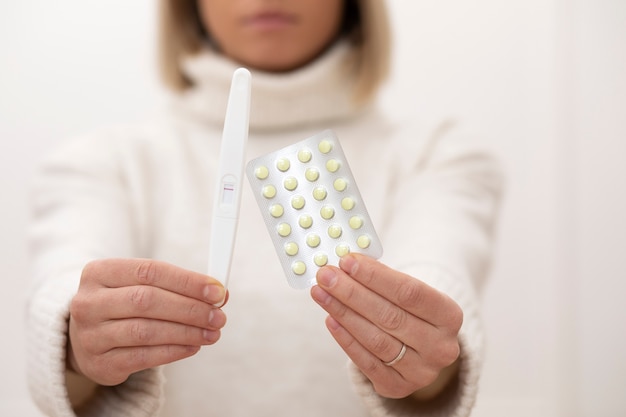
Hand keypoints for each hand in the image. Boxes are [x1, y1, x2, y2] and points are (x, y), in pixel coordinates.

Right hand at [67, 259, 227, 385]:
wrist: (85, 340)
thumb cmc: (122, 305)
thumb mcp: (140, 286)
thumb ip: (176, 286)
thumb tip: (219, 293)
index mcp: (99, 272)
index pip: (150, 271)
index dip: (187, 281)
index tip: (217, 291)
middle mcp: (88, 302)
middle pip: (147, 301)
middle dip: (189, 309)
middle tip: (218, 316)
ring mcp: (90, 335)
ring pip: (146, 331)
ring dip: (186, 332)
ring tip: (212, 333)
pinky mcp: (99, 363)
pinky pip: (143, 357)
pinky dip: (173, 351)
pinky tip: (193, 346)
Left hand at [310, 254, 462, 398]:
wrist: (422, 351)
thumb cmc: (410, 312)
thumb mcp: (409, 292)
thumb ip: (382, 279)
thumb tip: (346, 264)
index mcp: (450, 316)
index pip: (410, 292)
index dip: (376, 276)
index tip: (347, 261)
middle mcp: (441, 347)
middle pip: (390, 316)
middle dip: (352, 293)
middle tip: (326, 276)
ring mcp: (421, 372)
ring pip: (376, 339)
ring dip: (343, 313)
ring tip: (321, 293)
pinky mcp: (398, 387)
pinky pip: (366, 362)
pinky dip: (345, 338)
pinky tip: (330, 318)